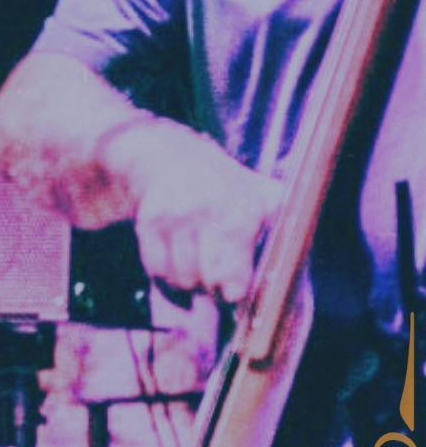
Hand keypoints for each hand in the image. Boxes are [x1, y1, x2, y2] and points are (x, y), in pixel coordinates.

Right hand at [112, 120, 281, 305]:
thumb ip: (281, 215)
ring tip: (193, 267)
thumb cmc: (218, 180)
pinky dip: (164, 272)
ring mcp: (177, 217)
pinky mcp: (150, 221)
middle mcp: (209, 212)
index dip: (234, 288)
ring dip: (187, 280)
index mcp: (243, 210)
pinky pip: (156, 267)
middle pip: (208, 279)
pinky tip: (173, 260)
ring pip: (181, 277)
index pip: (237, 273)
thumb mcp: (256, 190)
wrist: (166, 155)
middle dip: (210, 286)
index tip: (232, 291)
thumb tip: (297, 245)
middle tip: (211, 280)